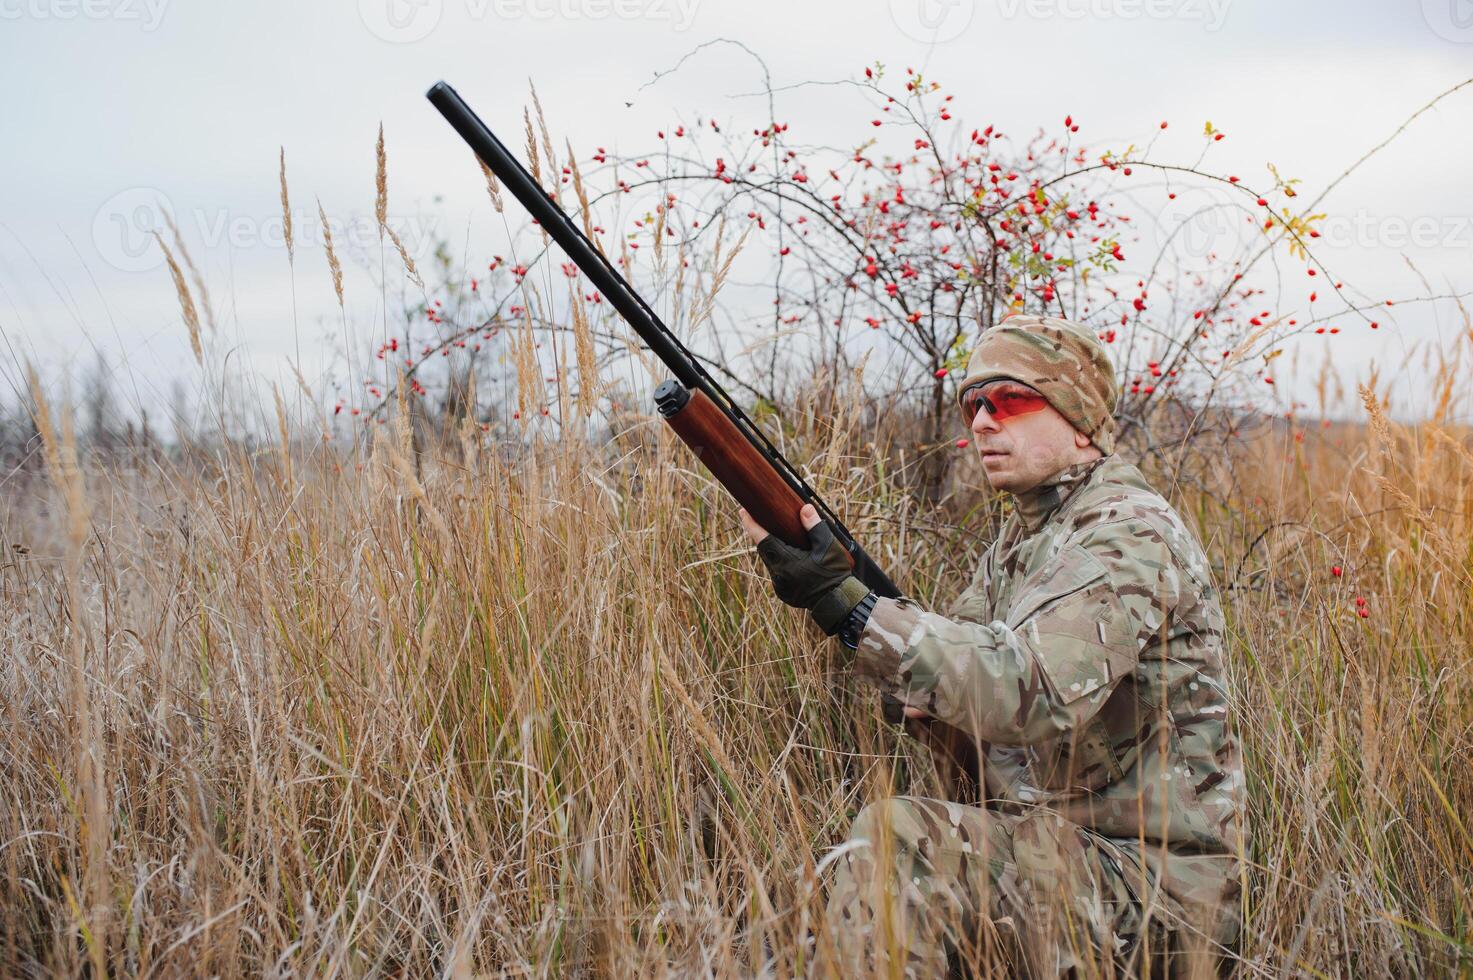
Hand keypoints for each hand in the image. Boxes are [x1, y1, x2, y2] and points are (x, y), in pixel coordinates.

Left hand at [738, 504, 869, 634]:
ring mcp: (780, 586)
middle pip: (764, 550)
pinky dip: (779, 563)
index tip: (742, 512)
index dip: (751, 525)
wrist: (839, 602)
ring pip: (770, 562)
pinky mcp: (783, 593)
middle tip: (756, 518)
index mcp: (787, 562)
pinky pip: (777, 574)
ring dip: (771, 550)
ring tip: (775, 536)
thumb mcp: (828, 547)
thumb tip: (804, 508)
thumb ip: (814, 527)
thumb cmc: (834, 573)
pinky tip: (787, 556)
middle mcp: (779, 575)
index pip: (763, 540)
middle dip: (759, 535)